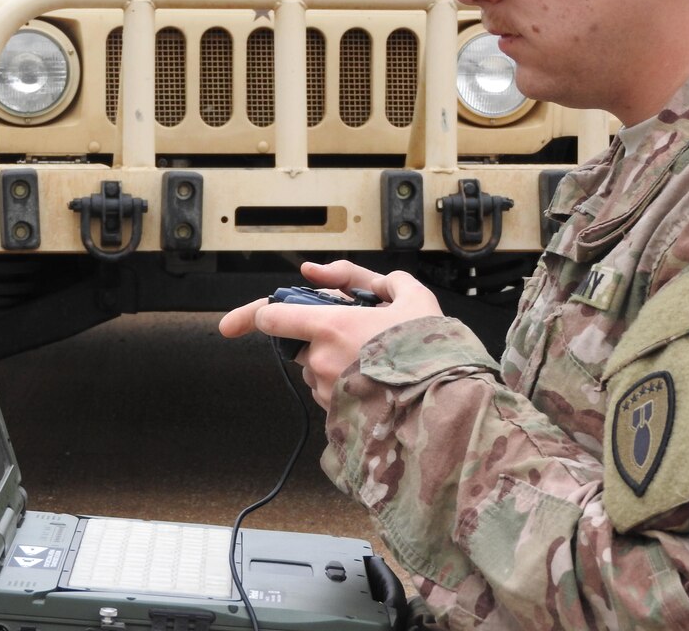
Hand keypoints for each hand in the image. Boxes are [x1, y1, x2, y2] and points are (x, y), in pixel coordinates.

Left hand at [219, 260, 442, 408]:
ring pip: (316, 370)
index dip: (255, 315)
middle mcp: (321, 360)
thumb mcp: (409, 295)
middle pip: (299, 345)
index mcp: (331, 326)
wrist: (448, 404)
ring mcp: (327, 391)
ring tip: (377, 361)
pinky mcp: (336, 416)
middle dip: (320, 339)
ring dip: (335, 363)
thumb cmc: (430, 348)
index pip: (271, 317)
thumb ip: (362, 277)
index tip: (239, 322)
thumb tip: (318, 273)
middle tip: (358, 337)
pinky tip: (378, 383)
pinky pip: (330, 394)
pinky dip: (345, 386)